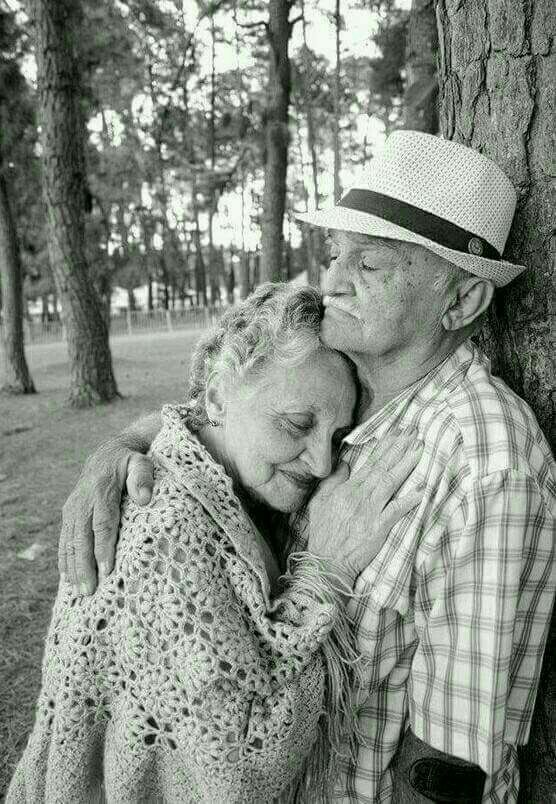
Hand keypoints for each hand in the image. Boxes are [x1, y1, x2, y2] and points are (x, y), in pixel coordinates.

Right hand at [59, 438, 154, 594]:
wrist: (109, 452)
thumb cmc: (131, 462)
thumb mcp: (141, 462)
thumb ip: (142, 478)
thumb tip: (144, 498)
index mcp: (102, 490)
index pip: (102, 523)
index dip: (103, 548)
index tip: (106, 570)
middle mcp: (83, 500)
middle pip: (82, 537)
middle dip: (84, 566)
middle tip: (89, 591)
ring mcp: (73, 507)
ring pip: (70, 541)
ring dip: (73, 567)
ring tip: (79, 592)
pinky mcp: (69, 512)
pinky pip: (64, 538)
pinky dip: (64, 558)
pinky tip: (67, 577)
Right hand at [306, 430, 422, 585]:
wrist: (326, 561)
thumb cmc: (323, 533)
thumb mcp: (319, 502)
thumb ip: (333, 480)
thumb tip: (346, 463)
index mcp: (347, 488)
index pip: (370, 462)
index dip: (386, 446)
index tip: (398, 433)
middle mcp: (360, 496)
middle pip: (383, 467)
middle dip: (399, 447)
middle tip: (414, 432)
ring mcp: (370, 511)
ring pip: (391, 482)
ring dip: (406, 464)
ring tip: (420, 449)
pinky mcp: (378, 527)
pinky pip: (396, 510)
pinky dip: (409, 499)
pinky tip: (423, 489)